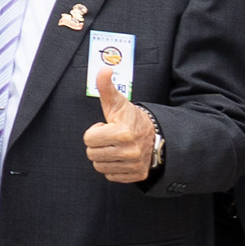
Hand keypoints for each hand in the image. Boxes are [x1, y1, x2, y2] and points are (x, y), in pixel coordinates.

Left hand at [83, 69, 159, 183]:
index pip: (89, 139)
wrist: (156, 135)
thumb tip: (104, 69)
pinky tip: (120, 157)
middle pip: (92, 154)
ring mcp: (134, 165)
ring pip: (100, 166)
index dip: (94, 132)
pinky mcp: (137, 175)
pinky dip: (113, 168)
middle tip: (110, 137)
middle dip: (97, 145)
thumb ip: (107, 87)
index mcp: (123, 133)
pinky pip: (110, 176)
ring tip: (115, 146)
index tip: (105, 127)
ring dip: (104, 156)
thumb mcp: (117, 102)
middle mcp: (130, 151)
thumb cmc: (130, 118)